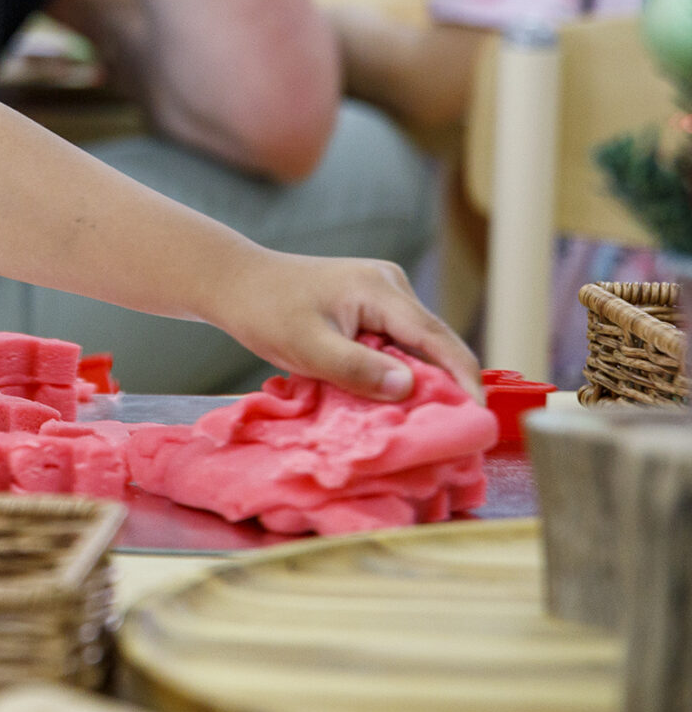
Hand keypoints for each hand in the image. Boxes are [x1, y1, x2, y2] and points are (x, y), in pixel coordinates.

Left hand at [208, 249, 481, 399]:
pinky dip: (397, 368)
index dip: (463, 378)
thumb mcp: (307, 347)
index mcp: (380, 289)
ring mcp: (381, 291)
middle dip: (446, 384)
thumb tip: (409, 390)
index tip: (477, 417)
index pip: (438, 338)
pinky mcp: (370, 304)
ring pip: (416, 343)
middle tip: (455, 429)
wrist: (234, 282)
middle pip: (433, 341)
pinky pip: (396, 341)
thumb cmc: (264, 311)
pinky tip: (393, 397)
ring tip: (428, 420)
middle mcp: (390, 284)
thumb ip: (356, 368)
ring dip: (420, 378)